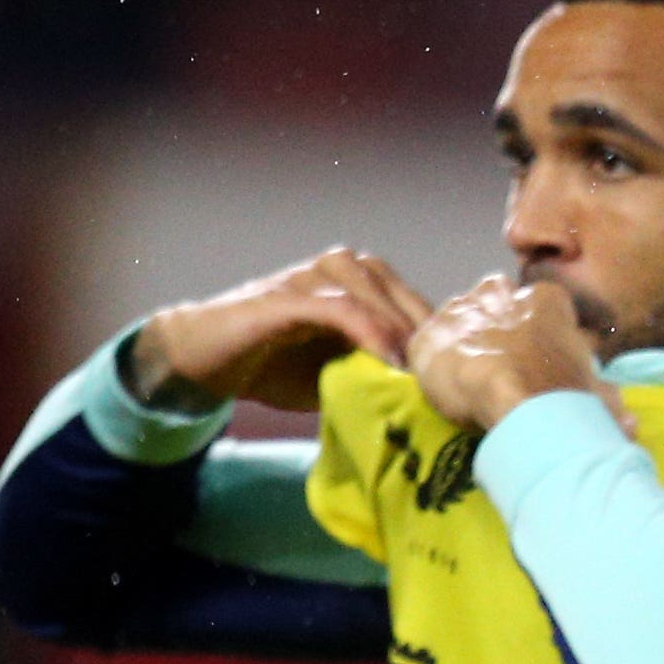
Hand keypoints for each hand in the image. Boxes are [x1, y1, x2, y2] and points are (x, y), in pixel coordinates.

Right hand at [131, 247, 433, 413]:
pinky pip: (337, 306)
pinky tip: (388, 359)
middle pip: (401, 294)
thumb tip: (428, 395)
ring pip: (373, 292)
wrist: (204, 360)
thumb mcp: (337, 372)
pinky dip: (367, 331)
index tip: (459, 372)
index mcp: (357, 283)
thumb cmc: (272, 366)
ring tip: (421, 371)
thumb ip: (376, 370)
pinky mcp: (286, 295)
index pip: (414, 301)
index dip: (439, 335)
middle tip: (448, 375)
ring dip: (400, 330)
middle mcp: (337, 269)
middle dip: (427, 334)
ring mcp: (310, 276)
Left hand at [401, 277, 608, 433]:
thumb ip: (606, 399)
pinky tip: (446, 389)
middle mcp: (501, 292)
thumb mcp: (600, 393)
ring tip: (470, 379)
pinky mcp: (428, 335)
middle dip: (496, 324)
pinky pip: (429, 346)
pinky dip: (435, 365)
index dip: (539, 332)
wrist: (522, 403)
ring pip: (460, 320)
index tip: (539, 360)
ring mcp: (460, 309)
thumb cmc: (569, 394)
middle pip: (494, 299)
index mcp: (547, 300)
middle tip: (501, 364)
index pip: (541, 304)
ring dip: (464, 342)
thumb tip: (630, 424)